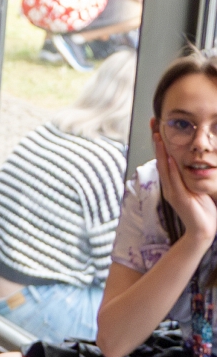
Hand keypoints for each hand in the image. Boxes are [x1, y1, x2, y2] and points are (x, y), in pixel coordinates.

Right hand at [152, 123, 216, 248]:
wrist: (202, 230)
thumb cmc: (202, 209)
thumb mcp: (195, 187)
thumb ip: (189, 176)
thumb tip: (189, 161)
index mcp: (172, 182)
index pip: (164, 158)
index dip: (160, 142)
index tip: (157, 127)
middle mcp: (168, 185)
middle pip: (160, 159)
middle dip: (157, 142)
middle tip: (153, 125)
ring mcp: (172, 192)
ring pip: (164, 168)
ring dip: (161, 152)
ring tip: (159, 137)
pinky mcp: (178, 199)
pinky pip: (174, 181)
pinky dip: (170, 169)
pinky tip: (169, 158)